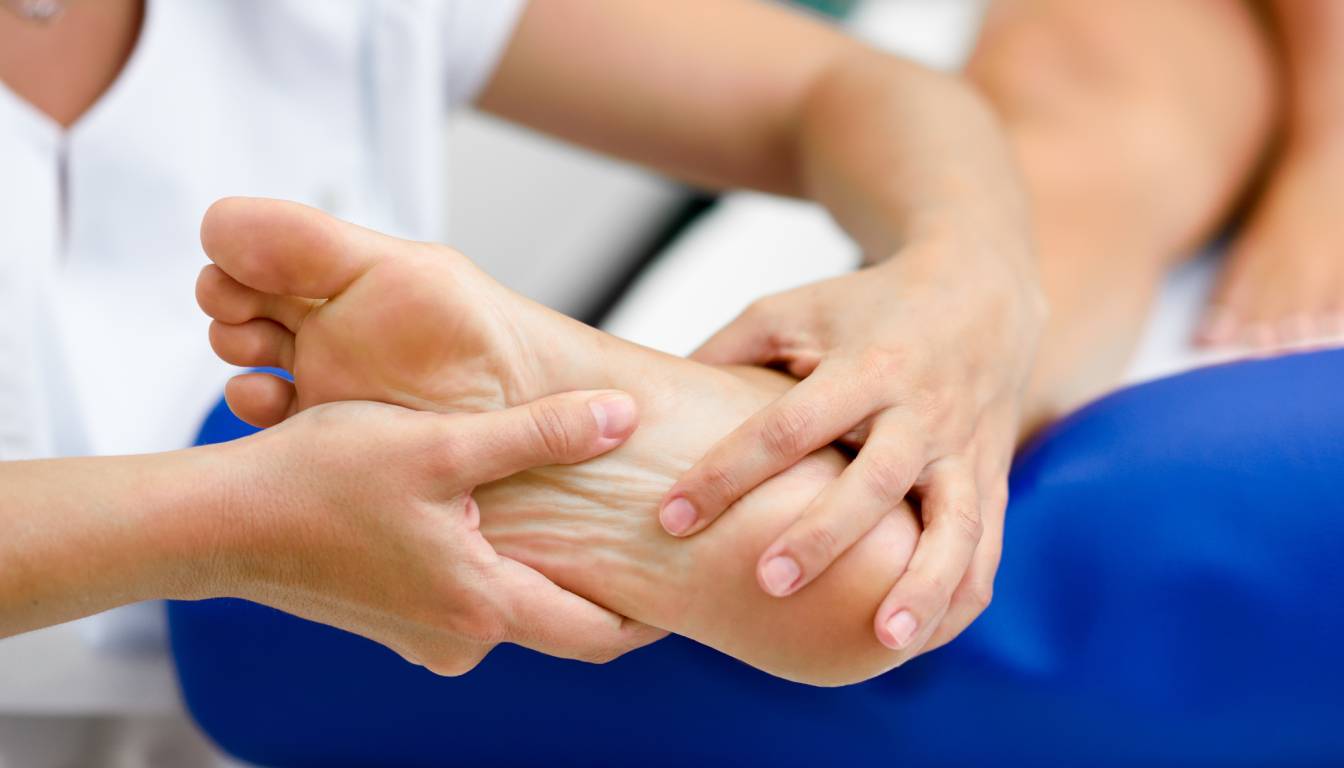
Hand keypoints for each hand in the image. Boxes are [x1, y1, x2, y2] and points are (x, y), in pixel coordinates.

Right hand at [215, 391, 664, 675]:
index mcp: (483, 607)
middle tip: (634, 535)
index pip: (601, 633)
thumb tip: (621, 419)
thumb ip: (541, 434)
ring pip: (510, 605)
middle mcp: (457, 640)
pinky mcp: (394, 622)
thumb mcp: (443, 445)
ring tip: (565, 508)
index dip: (650, 611)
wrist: (218, 523)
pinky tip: (484, 512)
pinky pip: (467, 599)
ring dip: (538, 565)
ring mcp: (421, 638)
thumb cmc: (319, 482)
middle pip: (560, 620)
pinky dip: (489, 565)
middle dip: (601, 584)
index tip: (683, 576)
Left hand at [661, 237, 1043, 658]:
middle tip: (768, 583)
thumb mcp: (794, 310)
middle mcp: (921, 409)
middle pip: (875, 479)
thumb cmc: (866, 308)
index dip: (728, 471)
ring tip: (882, 639)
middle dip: (825, 534)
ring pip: (952, 524)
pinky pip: (987, 548)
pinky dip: (959, 596)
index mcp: (864, 365)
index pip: (789, 424)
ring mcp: (965, 449)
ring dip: (921, 584)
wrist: (983, 292)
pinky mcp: (992, 479)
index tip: (671, 518)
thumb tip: (642, 406)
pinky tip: (920, 640)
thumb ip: (726, 354)